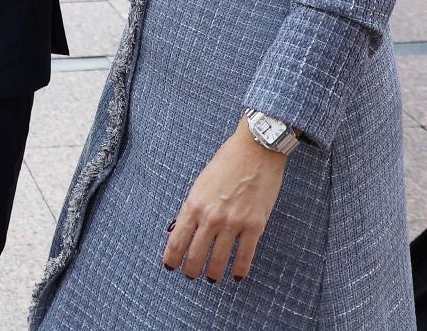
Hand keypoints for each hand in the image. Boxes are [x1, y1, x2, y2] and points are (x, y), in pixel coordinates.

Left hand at [164, 120, 290, 281]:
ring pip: (219, 259)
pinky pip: (245, 255)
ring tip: (211, 278)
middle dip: (191, 270)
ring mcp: (234, 222)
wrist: (256, 148)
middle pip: (196, 254)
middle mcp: (211, 217)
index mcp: (194, 204)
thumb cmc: (227, 161)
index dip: (172, 258)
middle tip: (191, 275)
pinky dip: (240, 269)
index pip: (177, 240)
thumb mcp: (200, 182)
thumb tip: (181, 230)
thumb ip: (192, 207)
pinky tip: (237, 276)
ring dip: (213, 273)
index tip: (171, 267)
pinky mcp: (255, 225)